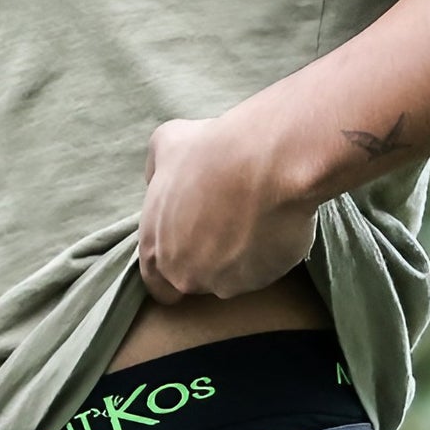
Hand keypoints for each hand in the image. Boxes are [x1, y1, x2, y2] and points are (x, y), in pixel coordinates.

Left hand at [138, 111, 318, 303]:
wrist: (266, 161)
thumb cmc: (211, 151)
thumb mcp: (165, 144)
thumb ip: (156, 171)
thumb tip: (159, 181)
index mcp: (155, 250)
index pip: (158, 284)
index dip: (174, 267)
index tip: (193, 247)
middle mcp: (185, 275)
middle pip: (195, 280)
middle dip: (208, 259)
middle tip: (226, 224)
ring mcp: (226, 281)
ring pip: (233, 277)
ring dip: (240, 255)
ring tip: (253, 216)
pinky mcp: (264, 278)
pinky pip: (265, 269)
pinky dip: (268, 251)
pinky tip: (273, 220)